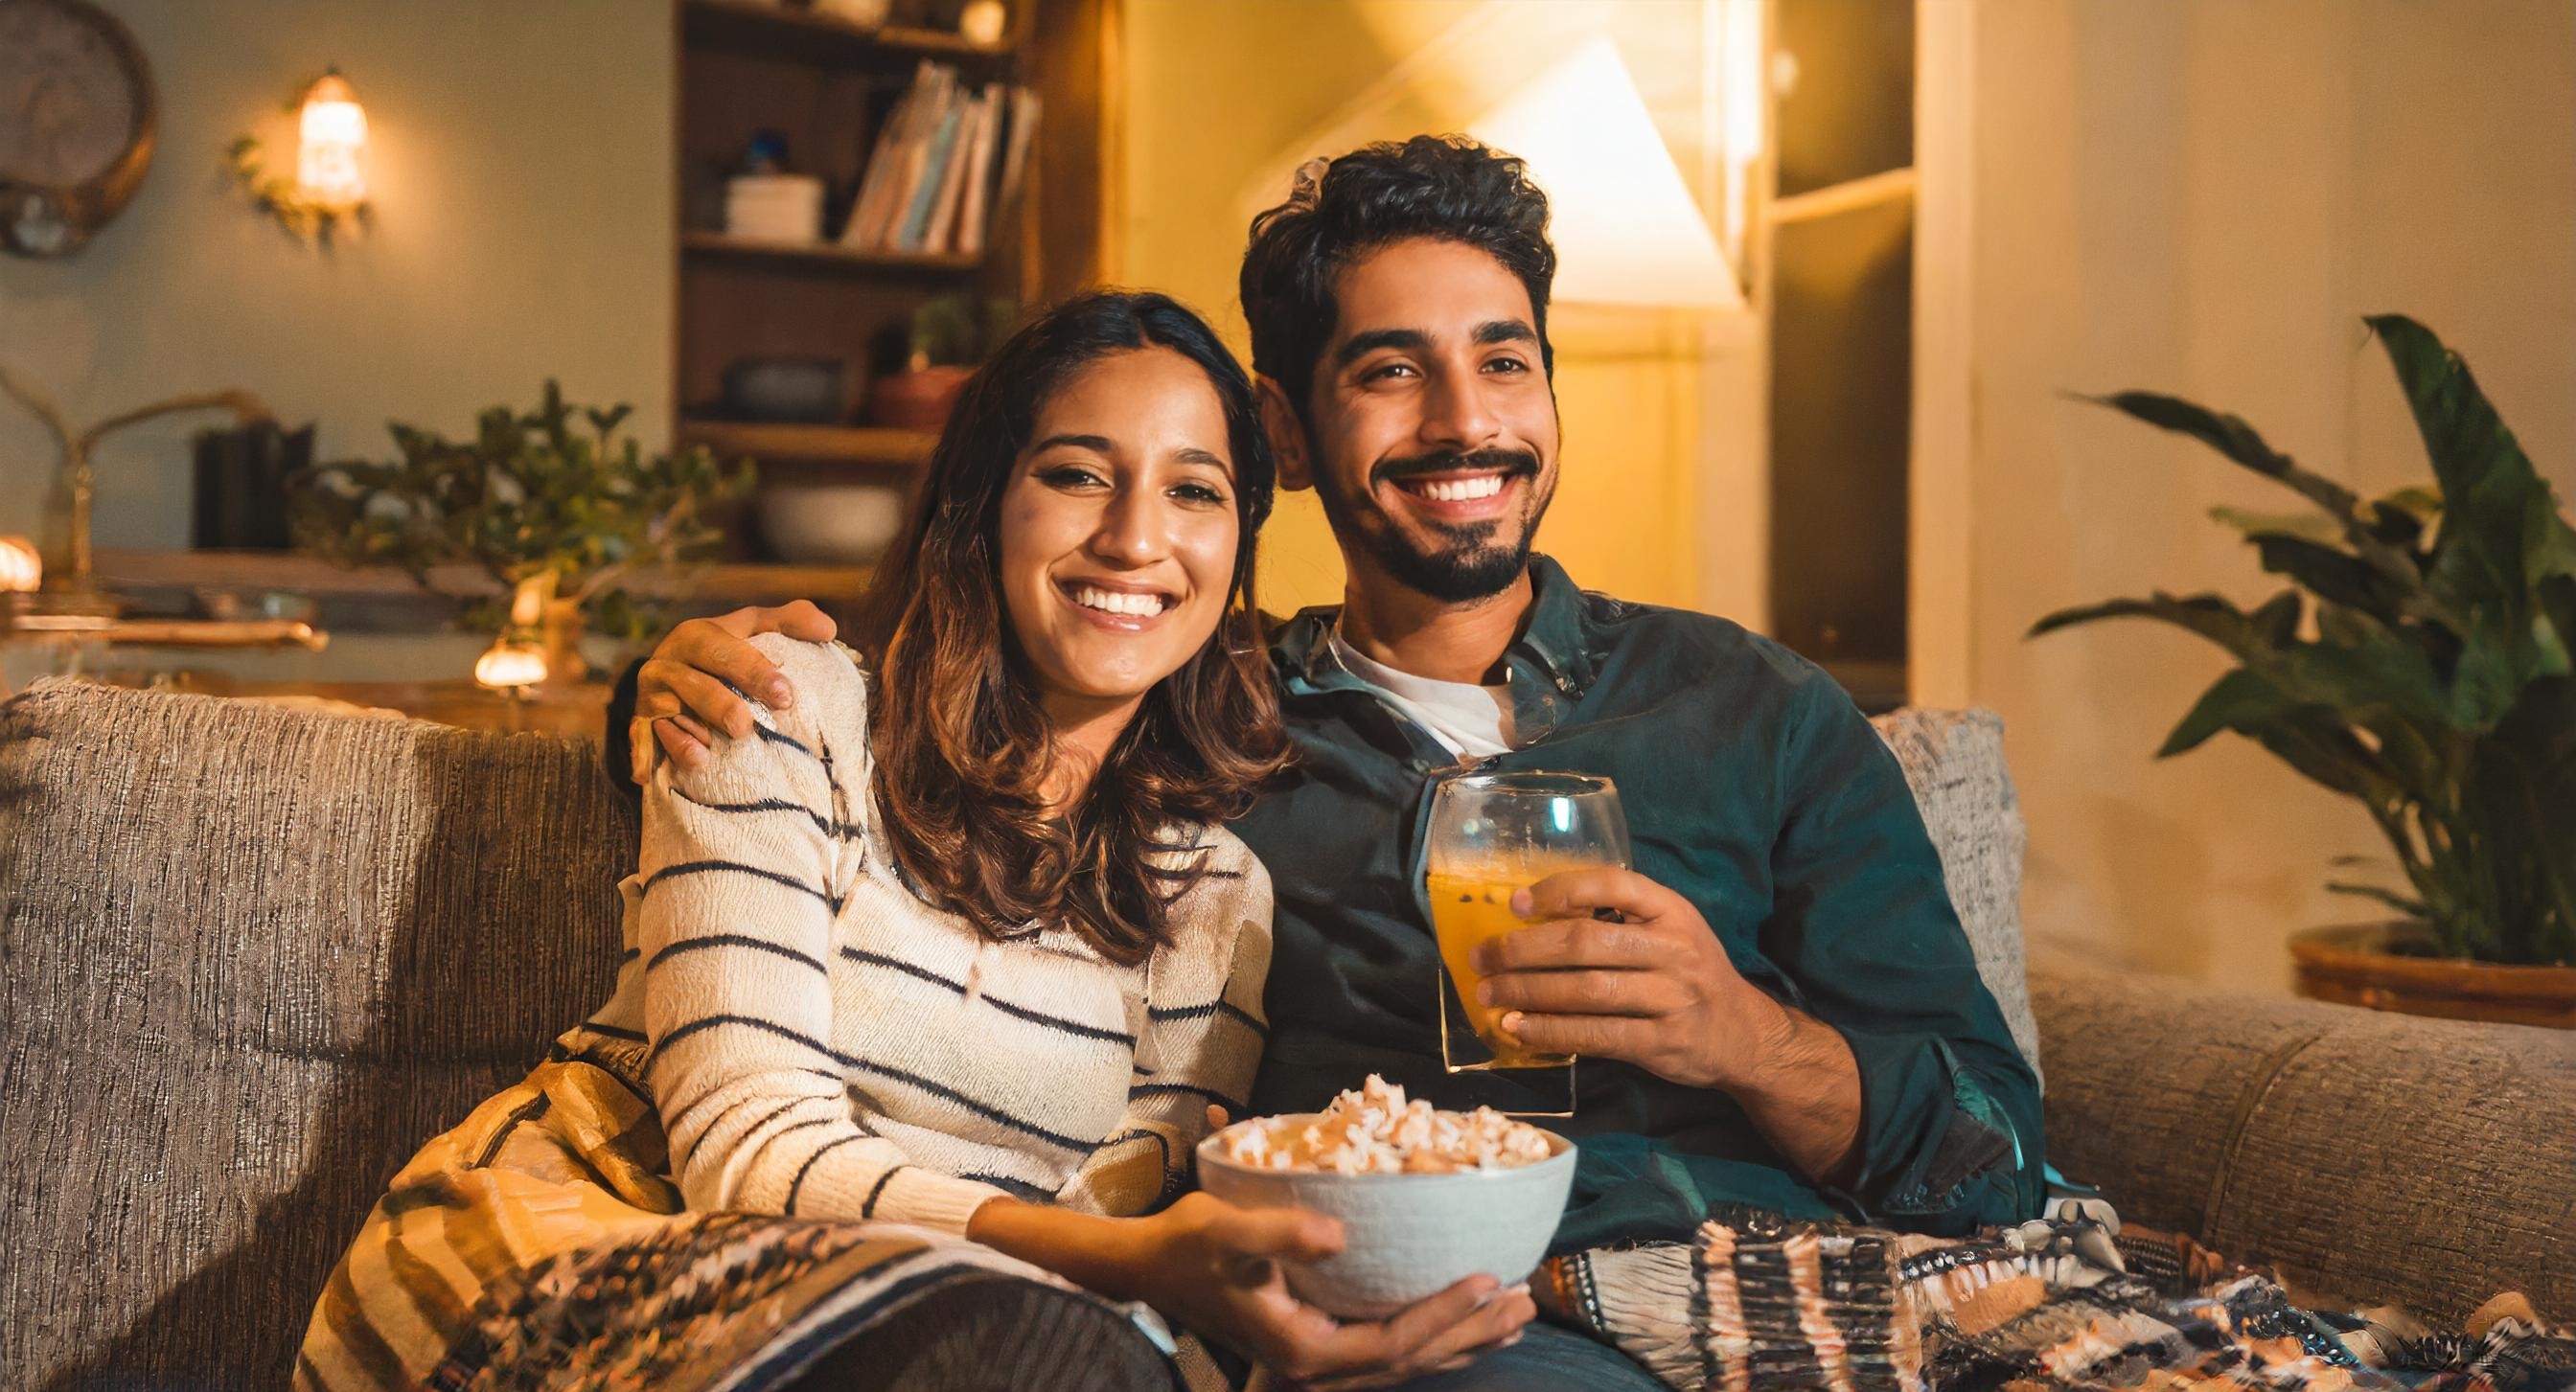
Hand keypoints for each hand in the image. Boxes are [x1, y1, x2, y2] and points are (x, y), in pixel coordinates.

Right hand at [627, 601, 836, 780]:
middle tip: (747, 725)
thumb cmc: (725, 650)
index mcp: (697, 635)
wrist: (672, 672)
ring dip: (692, 730)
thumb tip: (829, 629)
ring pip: (669, 713)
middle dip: (722, 703)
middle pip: (695, 683)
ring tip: (720, 744)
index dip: (754, 671)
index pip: (725, 650)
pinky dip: (661, 751)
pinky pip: (647, 739)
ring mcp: (651, 695)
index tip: (786, 696)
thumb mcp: (752, 629)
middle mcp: (668, 662)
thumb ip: (788, 622)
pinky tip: (692, 762)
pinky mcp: (641, 723)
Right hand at [1136, 1193, 1533, 1387]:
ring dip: (1460, 1341)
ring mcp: (1316, 1361)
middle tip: (1524, 1302)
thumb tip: (1338, 1235)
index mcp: (1302, 1348)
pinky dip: (1430, 1340)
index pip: (1391, 1343)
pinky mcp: (1316, 1346)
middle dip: (1470, 1332)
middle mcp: (1315, 1366)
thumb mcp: (1228, 1230)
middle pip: (1410, 1362)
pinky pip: (1387, 1355)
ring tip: (1512, 1319)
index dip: (1442, 1315)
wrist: (1148, 1266)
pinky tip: (1459, 1328)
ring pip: (1404, 1364)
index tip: (1485, 1278)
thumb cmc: (1188, 1244)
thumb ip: (1282, 1234)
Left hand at [1472, 867, 1787, 1092]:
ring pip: (1586, 991)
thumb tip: (1533, 914)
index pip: (1614, 883)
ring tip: (1489, 994)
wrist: (1744, 1035)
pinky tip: (1518, 1029)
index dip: (1560, 889)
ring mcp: (1670, 999)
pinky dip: (1550, 1032)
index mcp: (1673, 911)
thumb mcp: (1670, 930)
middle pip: (1586, 942)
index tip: (1515, 903)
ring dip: (1527, 993)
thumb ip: (1620, 917)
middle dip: (1524, 949)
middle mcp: (1674, 950)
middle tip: (1482, 957)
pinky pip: (1594, 1035)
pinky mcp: (1660, 1043)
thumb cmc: (1690, 974)